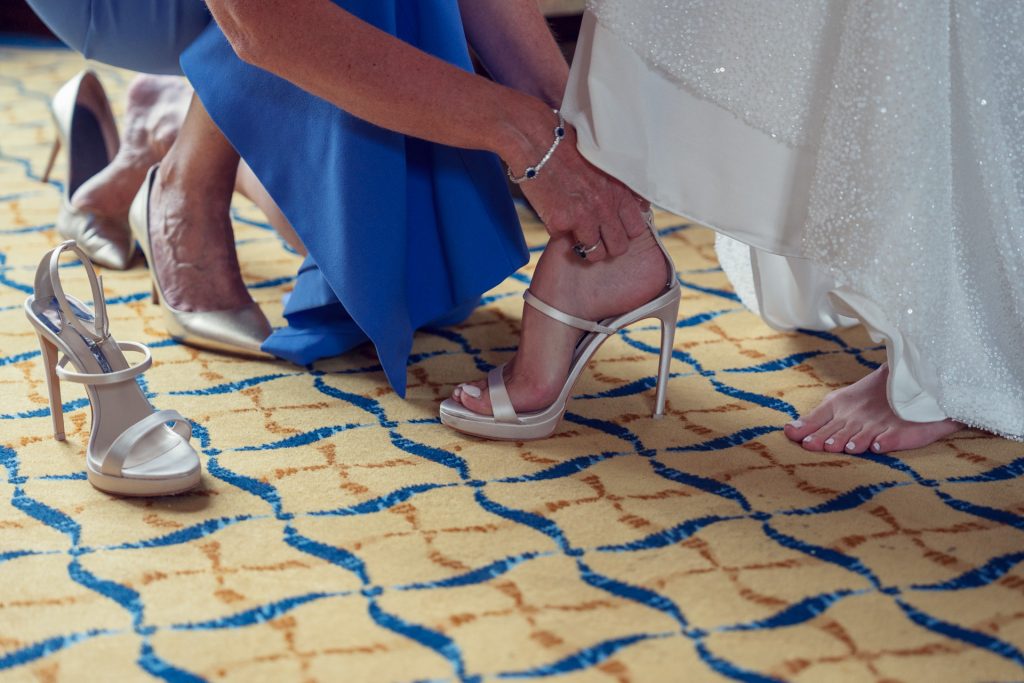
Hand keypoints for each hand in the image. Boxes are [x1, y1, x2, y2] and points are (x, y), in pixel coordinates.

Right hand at [510, 123, 648, 261]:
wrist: (536, 141)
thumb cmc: (568, 146)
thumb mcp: (605, 163)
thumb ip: (621, 185)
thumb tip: (637, 202)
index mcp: (619, 191)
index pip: (637, 228)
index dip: (625, 231)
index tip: (614, 227)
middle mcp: (606, 207)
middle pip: (618, 246)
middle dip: (608, 245)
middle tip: (596, 237)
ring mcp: (584, 217)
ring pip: (594, 252)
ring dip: (585, 247)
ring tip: (576, 235)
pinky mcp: (561, 222)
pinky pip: (562, 240)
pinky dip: (558, 231)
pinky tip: (554, 215)